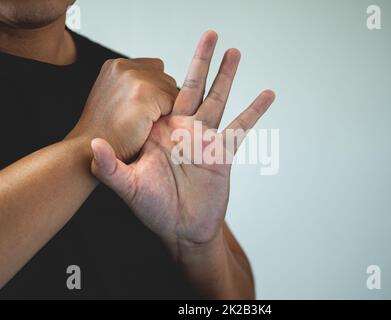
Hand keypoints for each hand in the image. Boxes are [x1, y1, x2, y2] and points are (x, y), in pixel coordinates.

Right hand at [68, 57, 177, 160]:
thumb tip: (158, 85)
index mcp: (116, 66)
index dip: (156, 92)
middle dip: (162, 100)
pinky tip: (147, 127)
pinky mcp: (145, 93)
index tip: (143, 109)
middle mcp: (124, 67)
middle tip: (144, 120)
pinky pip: (173, 103)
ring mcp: (134, 78)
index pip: (156, 69)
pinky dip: (166, 118)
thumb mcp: (111, 98)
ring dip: (165, 109)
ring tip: (144, 124)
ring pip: (172, 91)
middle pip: (166, 79)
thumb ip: (130, 87)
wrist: (87, 150)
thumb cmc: (104, 132)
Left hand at [90, 31, 274, 256]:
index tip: (165, 59)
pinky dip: (255, 110)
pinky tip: (267, 94)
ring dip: (227, 75)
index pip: (164, 94)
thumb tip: (93, 145)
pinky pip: (241, 127)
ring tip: (234, 52)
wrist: (182, 229)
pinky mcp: (223, 152)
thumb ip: (110, 167)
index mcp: (160, 131)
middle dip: (202, 59)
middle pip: (194, 85)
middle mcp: (183, 129)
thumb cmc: (154, 209)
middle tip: (210, 34)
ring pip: (218, 98)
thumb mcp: (128, 188)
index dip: (166, 76)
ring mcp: (205, 138)